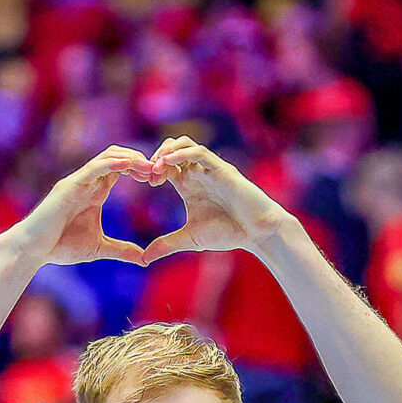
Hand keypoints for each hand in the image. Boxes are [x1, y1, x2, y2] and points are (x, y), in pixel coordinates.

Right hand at [11, 147, 152, 267]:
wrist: (34, 250)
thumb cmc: (60, 247)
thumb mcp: (99, 249)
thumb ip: (120, 250)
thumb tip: (143, 260)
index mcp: (95, 192)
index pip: (121, 170)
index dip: (140, 169)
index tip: (158, 178)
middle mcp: (88, 182)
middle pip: (118, 157)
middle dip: (139, 160)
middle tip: (158, 170)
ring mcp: (78, 181)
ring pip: (108, 157)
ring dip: (130, 159)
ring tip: (149, 166)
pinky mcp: (70, 186)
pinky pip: (94, 168)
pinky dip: (112, 163)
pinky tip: (129, 165)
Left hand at [139, 139, 289, 265]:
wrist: (257, 232)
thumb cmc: (229, 232)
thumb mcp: (190, 239)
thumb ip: (167, 244)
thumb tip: (144, 258)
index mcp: (188, 185)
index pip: (165, 166)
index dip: (151, 169)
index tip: (144, 182)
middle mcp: (197, 173)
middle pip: (171, 149)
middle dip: (155, 157)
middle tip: (148, 174)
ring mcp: (209, 169)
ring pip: (184, 144)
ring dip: (167, 150)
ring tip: (157, 166)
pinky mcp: (221, 169)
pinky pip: (199, 152)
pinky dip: (182, 153)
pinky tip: (168, 162)